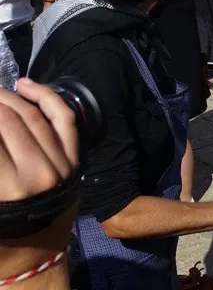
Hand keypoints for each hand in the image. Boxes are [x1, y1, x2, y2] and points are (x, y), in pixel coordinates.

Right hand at [0, 78, 78, 283]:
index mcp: (10, 189)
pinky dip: (46, 97)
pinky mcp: (75, 159)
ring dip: (9, 97)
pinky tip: (25, 86)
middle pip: (7, 121)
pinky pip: (63, 119)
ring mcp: (62, 164)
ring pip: (33, 116)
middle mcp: (38, 174)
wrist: (35, 257)